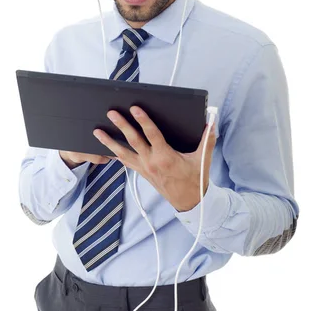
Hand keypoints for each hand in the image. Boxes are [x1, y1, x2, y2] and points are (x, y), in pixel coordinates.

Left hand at [93, 106, 216, 211]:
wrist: (188, 201)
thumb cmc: (195, 180)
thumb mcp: (203, 159)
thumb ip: (207, 140)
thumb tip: (211, 123)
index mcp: (166, 156)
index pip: (152, 134)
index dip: (143, 120)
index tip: (135, 109)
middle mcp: (151, 162)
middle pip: (133, 140)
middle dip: (121, 125)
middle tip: (111, 113)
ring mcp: (144, 168)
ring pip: (123, 152)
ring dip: (109, 141)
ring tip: (97, 131)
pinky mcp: (142, 172)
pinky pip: (126, 162)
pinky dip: (116, 154)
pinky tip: (107, 149)